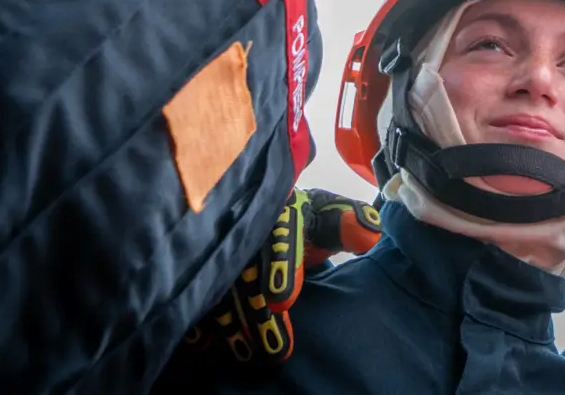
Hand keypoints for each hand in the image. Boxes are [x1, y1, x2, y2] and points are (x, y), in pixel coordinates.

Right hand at [180, 187, 382, 364]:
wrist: (260, 208)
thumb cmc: (301, 219)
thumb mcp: (328, 213)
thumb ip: (350, 221)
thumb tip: (369, 233)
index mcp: (279, 212)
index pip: (279, 237)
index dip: (280, 267)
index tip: (283, 299)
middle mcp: (245, 231)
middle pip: (248, 277)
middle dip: (260, 317)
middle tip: (277, 352)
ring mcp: (218, 253)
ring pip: (219, 293)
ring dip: (232, 328)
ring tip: (249, 357)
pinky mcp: (201, 273)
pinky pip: (195, 299)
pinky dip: (198, 324)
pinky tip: (206, 347)